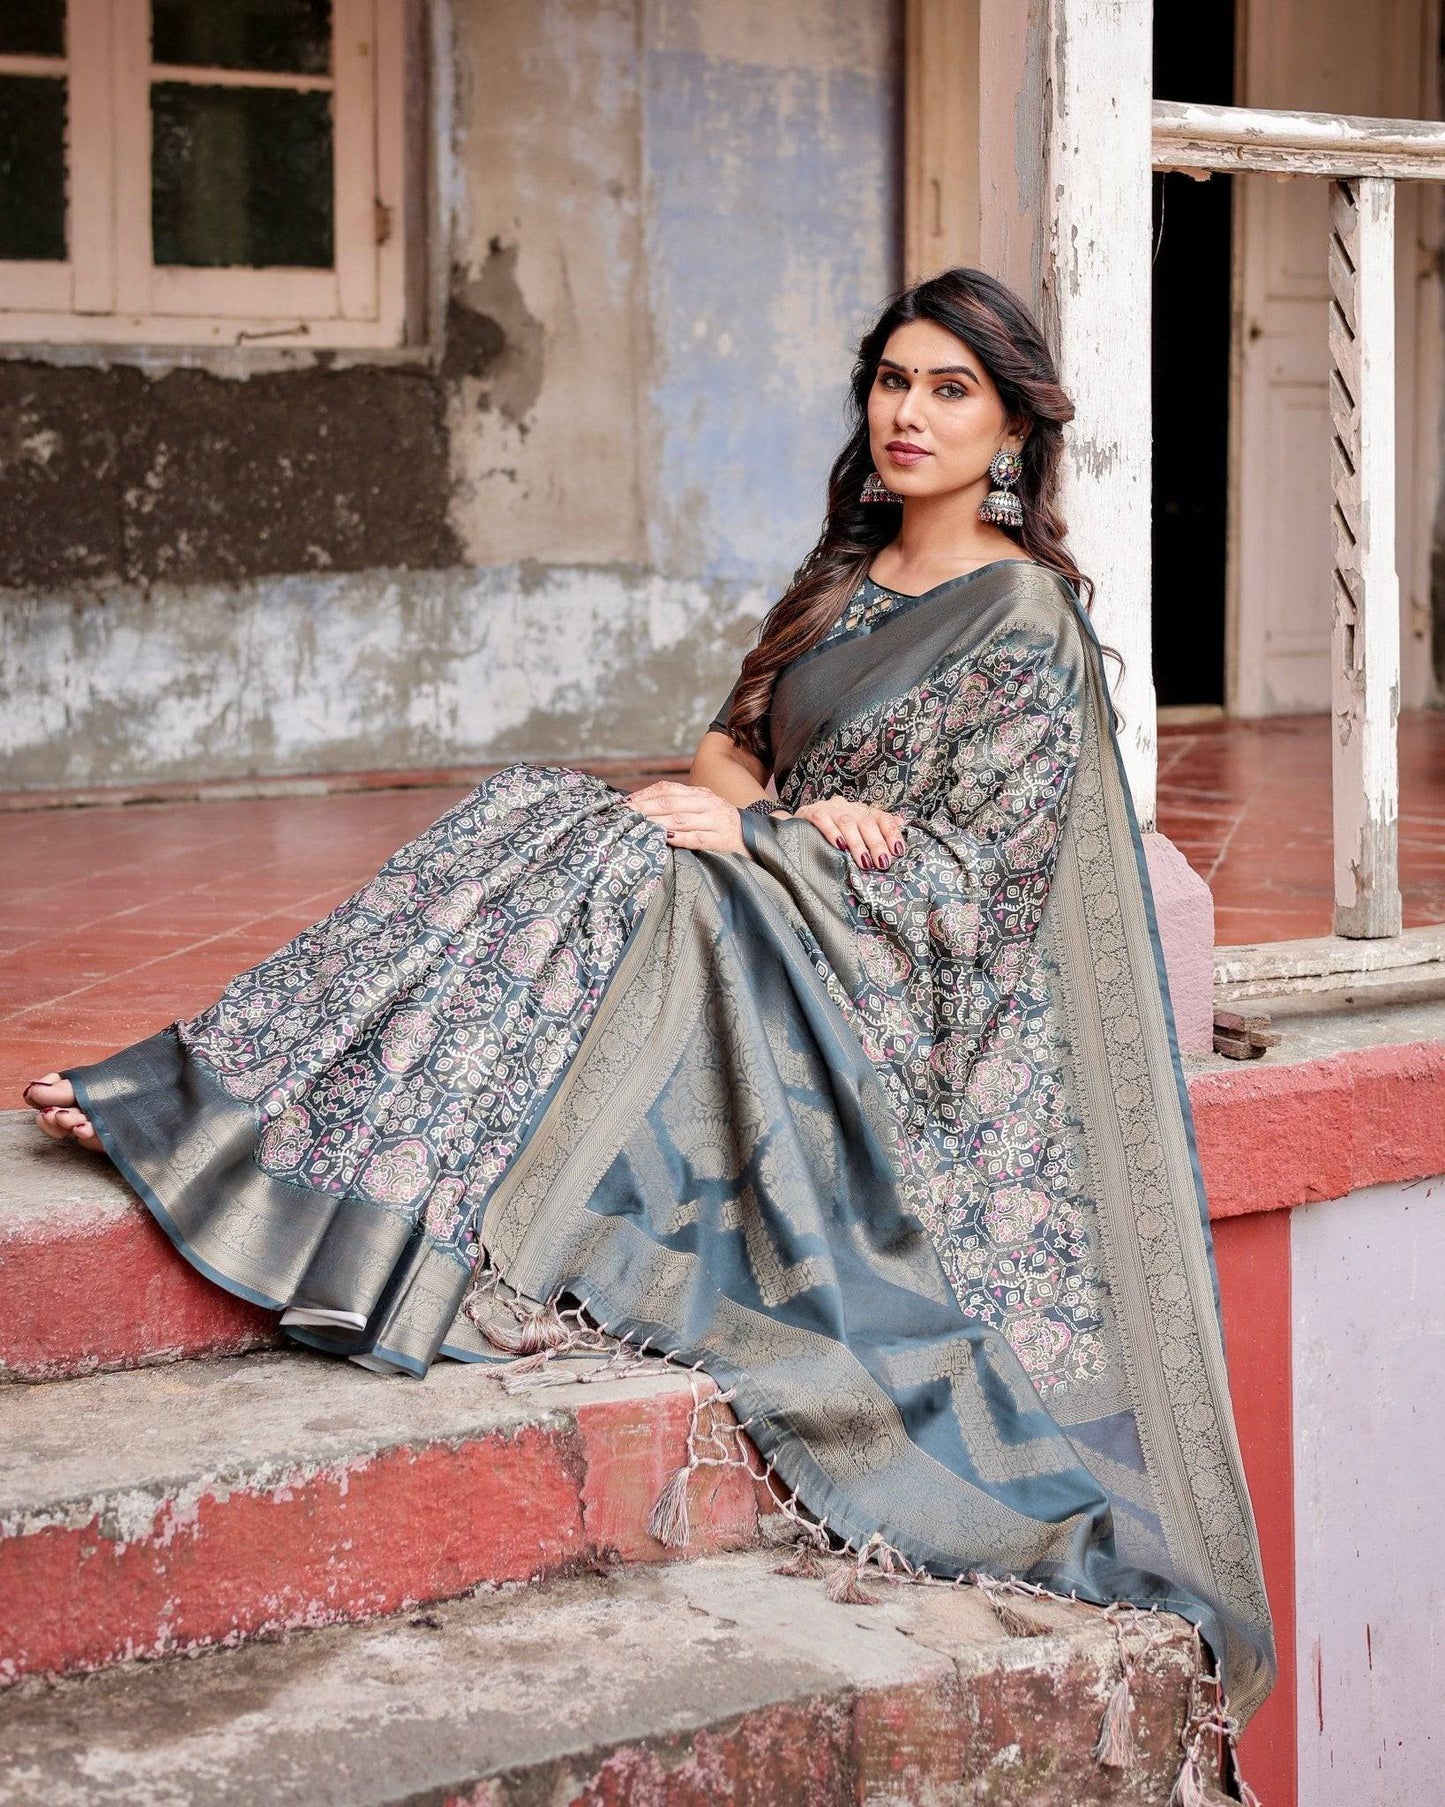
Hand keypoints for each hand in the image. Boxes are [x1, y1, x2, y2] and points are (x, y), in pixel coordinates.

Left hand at [626, 781, 745, 853]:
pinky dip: (680, 838)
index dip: (645, 794)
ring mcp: (715, 821)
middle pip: (670, 802)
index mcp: (700, 794)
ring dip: (657, 822)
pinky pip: (697, 838)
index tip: (626, 803)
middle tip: (626, 814)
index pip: (668, 789)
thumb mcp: (704, 808)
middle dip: (645, 808)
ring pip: (681, 819)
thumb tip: (646, 807)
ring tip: (639, 825)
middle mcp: (707, 804)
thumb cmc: (722, 824)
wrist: (755, 837)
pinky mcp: (721, 840)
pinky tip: (666, 838)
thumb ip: (681, 806)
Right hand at [793, 796, 906, 869]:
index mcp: (861, 811)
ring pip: (847, 823)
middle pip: (866, 822)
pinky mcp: (811, 812)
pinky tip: (839, 846)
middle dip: (876, 844)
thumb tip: (902, 824)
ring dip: (857, 844)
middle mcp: (847, 807)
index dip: (891, 833)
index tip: (898, 851)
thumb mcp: (855, 831)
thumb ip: (877, 829)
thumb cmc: (831, 833)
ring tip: (864, 862)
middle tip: (882, 863)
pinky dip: (832, 833)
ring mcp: (829, 809)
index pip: (881, 817)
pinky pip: (823, 820)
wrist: (797, 826)